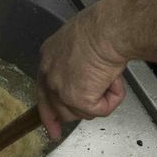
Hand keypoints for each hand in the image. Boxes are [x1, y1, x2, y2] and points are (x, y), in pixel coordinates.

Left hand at [36, 3, 128, 139]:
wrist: (107, 30)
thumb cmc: (100, 28)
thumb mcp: (79, 42)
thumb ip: (76, 62)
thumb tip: (88, 75)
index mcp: (48, 59)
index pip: (44, 92)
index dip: (50, 112)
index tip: (53, 129)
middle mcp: (49, 77)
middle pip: (60, 108)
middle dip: (78, 111)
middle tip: (94, 106)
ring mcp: (61, 91)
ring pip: (83, 112)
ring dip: (101, 98)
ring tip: (110, 75)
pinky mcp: (78, 100)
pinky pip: (101, 110)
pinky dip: (112, 99)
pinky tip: (113, 80)